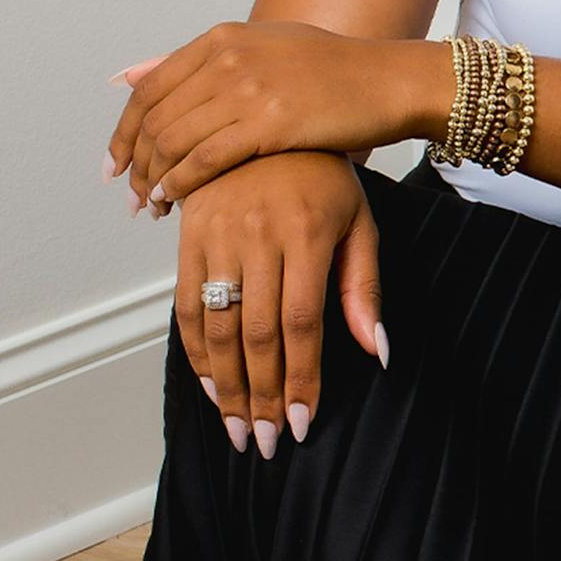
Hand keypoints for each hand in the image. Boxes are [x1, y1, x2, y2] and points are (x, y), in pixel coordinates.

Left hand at [104, 19, 401, 210]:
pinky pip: (204, 161)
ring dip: (153, 181)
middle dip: (134, 164)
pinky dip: (179, 186)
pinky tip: (174, 205)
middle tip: (130, 197)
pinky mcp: (268, 123)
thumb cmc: (330, 70)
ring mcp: (247, 88)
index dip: (123, 133)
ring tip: (150, 207)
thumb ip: (196, 63)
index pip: (148, 90)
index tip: (115, 165)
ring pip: (173, 142)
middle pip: (154, 120)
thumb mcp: (261, 47)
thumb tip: (128, 76)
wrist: (385, 81)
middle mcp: (227, 58)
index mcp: (222, 39)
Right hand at [173, 148, 385, 457]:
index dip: (299, 379)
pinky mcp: (190, 233)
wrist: (271, 118)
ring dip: (226, 386)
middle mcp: (259, 234)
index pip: (301, 324)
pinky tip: (211, 384)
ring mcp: (219, 233)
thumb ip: (364, 288)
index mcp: (307, 232)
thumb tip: (375, 352)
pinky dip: (194, 350)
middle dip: (260, 396)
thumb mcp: (359, 223)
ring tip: (237, 428)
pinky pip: (184, 303)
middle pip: (257, 334)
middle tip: (264, 443)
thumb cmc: (325, 178)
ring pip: (216, 326)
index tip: (300, 423)